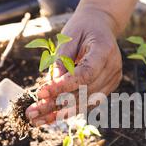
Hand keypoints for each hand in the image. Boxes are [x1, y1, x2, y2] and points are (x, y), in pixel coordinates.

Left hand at [25, 6, 122, 125]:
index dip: (63, 86)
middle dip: (56, 104)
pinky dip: (69, 111)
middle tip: (32, 112)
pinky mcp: (108, 88)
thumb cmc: (82, 29)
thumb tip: (50, 88)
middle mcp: (113, 68)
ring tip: (37, 119)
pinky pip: (88, 103)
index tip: (41, 94)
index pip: (85, 74)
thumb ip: (60, 62)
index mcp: (104, 50)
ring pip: (85, 103)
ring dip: (60, 113)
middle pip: (84, 92)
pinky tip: (50, 117)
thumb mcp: (67, 38)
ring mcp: (113, 80)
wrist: (101, 25)